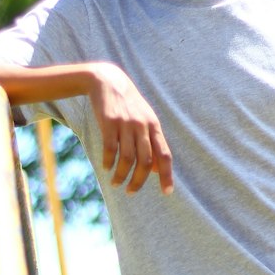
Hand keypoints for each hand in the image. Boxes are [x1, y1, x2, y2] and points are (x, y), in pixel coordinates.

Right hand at [88, 63, 173, 195]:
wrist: (107, 80)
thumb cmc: (128, 105)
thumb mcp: (144, 120)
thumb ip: (152, 143)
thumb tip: (156, 170)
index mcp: (154, 126)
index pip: (164, 155)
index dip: (166, 175)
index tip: (167, 193)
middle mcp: (142, 126)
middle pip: (145, 161)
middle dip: (138, 181)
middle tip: (131, 191)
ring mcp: (126, 124)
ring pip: (127, 158)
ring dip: (121, 175)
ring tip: (116, 183)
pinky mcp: (109, 122)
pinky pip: (110, 148)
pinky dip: (109, 162)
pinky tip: (106, 169)